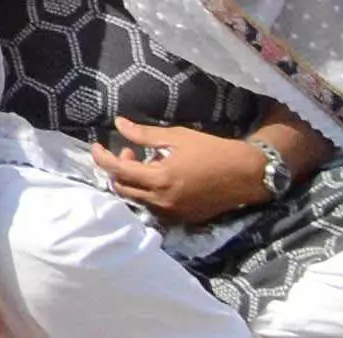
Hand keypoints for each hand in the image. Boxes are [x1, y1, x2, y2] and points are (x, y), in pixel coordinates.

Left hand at [97, 118, 276, 224]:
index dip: (102, 158)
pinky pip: (155, 209)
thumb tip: (119, 124)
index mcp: (160, 179)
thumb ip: (144, 134)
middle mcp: (163, 201)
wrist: (246, 175)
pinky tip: (159, 178)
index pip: (118, 171)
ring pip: (138, 201)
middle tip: (129, 153)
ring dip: (133, 183)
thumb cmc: (212, 151)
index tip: (96, 146)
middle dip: (118, 170)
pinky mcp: (184, 219)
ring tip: (146, 163)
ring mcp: (173, 214)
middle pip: (123, 190)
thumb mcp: (177, 137)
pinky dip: (148, 194)